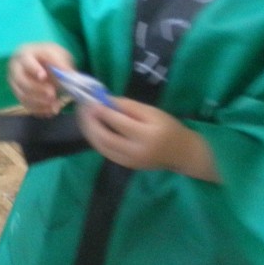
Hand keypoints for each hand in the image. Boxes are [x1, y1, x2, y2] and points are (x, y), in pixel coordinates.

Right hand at [8, 42, 72, 116]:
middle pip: (21, 81)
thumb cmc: (49, 56)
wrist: (43, 63)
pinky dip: (39, 110)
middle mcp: (15, 69)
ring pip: (22, 96)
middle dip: (37, 89)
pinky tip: (52, 111)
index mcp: (24, 55)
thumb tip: (68, 73)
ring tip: (56, 105)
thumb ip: (61, 63)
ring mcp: (15, 84)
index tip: (44, 76)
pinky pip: (26, 105)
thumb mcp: (57, 53)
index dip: (34, 69)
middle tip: (53, 94)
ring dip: (39, 103)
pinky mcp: (19, 95)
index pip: (26, 62)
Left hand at [78, 98, 216, 178]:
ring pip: (101, 146)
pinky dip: (95, 139)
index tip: (91, 99)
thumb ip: (129, 107)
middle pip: (105, 137)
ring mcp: (129, 161)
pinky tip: (90, 128)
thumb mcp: (152, 112)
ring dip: (88, 130)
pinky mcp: (125, 165)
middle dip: (90, 121)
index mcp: (147, 136)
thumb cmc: (168, 127)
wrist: (181, 152)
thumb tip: (105, 100)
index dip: (102, 111)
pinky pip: (104, 152)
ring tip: (82, 116)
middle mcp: (136, 152)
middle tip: (82, 107)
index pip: (119, 122)